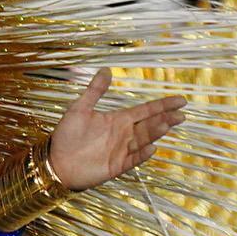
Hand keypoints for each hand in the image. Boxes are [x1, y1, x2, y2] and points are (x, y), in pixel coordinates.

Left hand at [45, 71, 185, 192]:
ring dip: (155, 132)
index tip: (181, 100)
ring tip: (167, 124)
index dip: (163, 105)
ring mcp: (122, 150)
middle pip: (149, 125)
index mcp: (119, 119)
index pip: (146, 110)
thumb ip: (95, 91)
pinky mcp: (117, 166)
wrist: (55, 161)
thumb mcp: (79, 109)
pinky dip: (141, 155)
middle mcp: (124, 134)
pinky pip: (132, 159)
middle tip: (180, 114)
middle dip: (165, 119)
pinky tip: (151, 148)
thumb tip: (106, 69)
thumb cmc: (66, 136)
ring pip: (143, 140)